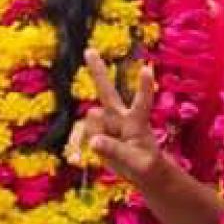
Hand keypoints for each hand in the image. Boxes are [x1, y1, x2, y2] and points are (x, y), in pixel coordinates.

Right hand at [79, 49, 170, 188]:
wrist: (139, 172)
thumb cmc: (146, 165)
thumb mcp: (136, 163)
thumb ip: (116, 151)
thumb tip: (93, 141)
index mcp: (137, 122)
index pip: (142, 102)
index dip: (144, 87)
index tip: (148, 69)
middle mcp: (120, 116)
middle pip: (107, 91)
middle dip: (97, 71)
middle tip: (89, 50)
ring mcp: (106, 124)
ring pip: (90, 122)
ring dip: (91, 137)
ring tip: (105, 156)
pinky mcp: (95, 133)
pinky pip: (79, 135)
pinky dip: (76, 146)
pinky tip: (77, 159)